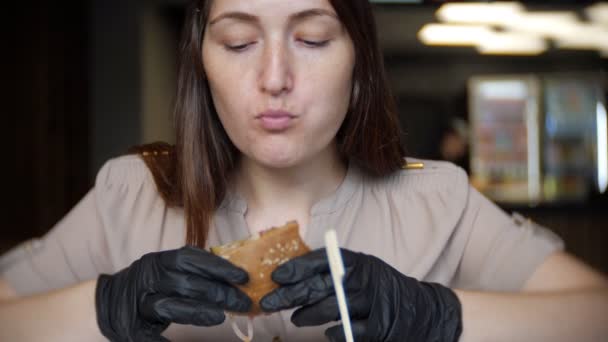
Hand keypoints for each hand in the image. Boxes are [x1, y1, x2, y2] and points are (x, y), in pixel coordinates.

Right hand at [95, 246, 251, 341]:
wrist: (109, 303)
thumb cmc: (151, 286)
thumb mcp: (169, 272)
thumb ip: (196, 272)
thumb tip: (235, 277)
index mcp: (159, 261)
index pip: (191, 258)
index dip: (218, 266)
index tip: (242, 276)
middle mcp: (148, 278)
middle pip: (186, 283)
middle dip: (218, 292)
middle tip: (242, 302)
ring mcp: (139, 303)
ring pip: (170, 306)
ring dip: (199, 312)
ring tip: (221, 317)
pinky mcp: (133, 327)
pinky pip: (150, 336)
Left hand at [260, 248, 461, 341]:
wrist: (420, 308)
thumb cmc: (381, 287)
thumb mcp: (361, 270)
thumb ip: (334, 271)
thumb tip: (293, 277)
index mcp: (357, 262)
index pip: (321, 260)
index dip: (297, 267)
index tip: (276, 276)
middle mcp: (362, 278)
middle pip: (319, 285)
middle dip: (290, 295)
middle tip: (269, 303)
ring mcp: (370, 302)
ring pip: (330, 308)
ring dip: (307, 315)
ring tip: (295, 319)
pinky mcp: (377, 325)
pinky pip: (348, 330)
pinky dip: (335, 332)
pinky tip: (327, 332)